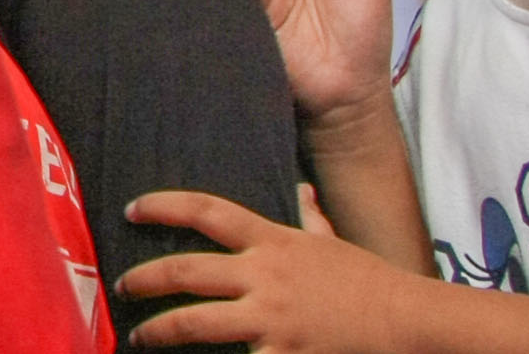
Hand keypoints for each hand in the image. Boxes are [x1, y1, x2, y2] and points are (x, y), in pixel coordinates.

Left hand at [120, 189, 420, 352]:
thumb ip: (310, 218)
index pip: (206, 212)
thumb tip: (303, 191)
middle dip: (145, 279)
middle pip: (186, 271)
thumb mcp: (332, 242)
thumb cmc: (369, 281)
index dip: (164, 206)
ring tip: (139, 336)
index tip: (132, 209)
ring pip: (196, 323)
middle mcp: (263, 276)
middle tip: (122, 286)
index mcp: (272, 241)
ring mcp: (270, 318)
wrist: (406, 320)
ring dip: (160, 330)